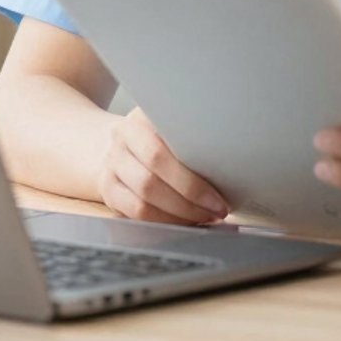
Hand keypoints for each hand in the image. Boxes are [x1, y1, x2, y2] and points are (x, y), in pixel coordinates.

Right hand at [98, 107, 229, 224]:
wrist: (108, 142)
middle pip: (153, 180)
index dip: (192, 179)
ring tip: (207, 217)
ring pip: (144, 202)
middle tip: (219, 209)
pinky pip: (136, 215)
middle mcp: (120, 143)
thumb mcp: (165, 119)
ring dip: (180, 215)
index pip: (162, 153)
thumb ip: (189, 130)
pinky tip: (185, 221)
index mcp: (138, 120)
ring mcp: (110, 170)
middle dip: (191, 200)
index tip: (219, 192)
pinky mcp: (108, 193)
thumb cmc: (152, 132)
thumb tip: (232, 151)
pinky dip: (164, 221)